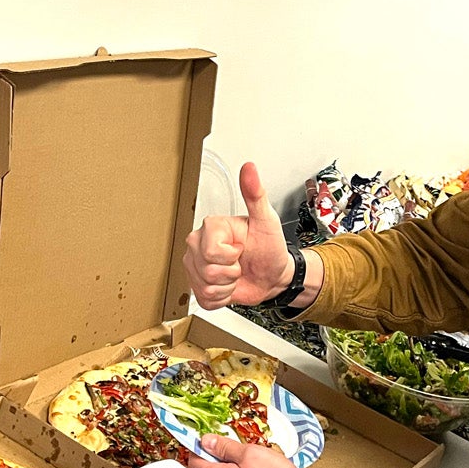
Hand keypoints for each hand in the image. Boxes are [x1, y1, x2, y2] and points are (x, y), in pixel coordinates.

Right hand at [184, 161, 293, 308]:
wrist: (273, 276)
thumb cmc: (269, 248)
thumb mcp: (266, 220)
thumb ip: (255, 194)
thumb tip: (249, 168)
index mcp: (211, 228)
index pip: (211, 252)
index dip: (232, 256)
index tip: (241, 248)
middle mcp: (197, 246)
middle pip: (206, 271)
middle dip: (230, 273)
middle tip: (240, 262)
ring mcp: (195, 267)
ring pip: (205, 287)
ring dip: (228, 286)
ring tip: (236, 274)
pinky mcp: (199, 288)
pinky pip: (205, 300)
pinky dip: (223, 297)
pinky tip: (230, 286)